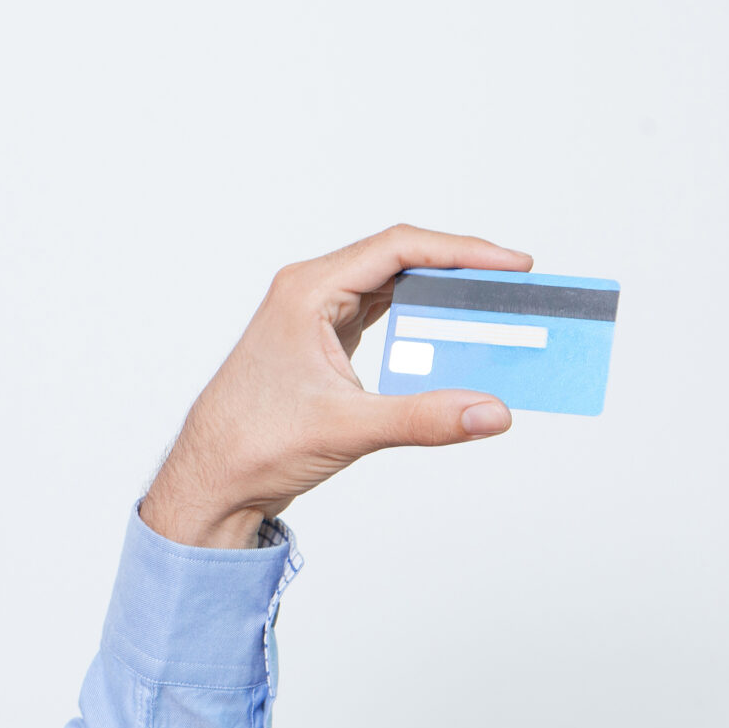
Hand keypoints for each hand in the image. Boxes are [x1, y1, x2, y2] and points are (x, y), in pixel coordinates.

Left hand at [139, 224, 532, 548]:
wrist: (210, 478)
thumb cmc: (252, 444)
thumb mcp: (348, 428)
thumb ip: (425, 418)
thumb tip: (493, 412)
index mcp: (307, 291)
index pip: (397, 249)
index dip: (461, 251)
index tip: (513, 264)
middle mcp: (310, 293)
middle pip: (400, 261)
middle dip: (461, 270)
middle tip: (518, 286)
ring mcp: (316, 317)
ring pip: (393, 289)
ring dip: (444, 297)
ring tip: (499, 308)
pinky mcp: (323, 343)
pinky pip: (384, 317)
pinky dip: (423, 324)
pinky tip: (457, 337)